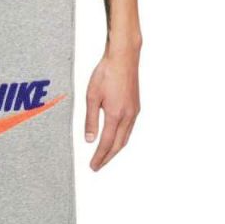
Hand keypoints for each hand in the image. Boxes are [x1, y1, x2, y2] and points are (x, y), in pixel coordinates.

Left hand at [85, 46, 140, 170]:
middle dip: (107, 158)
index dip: (99, 157)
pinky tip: (115, 140)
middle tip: (97, 166)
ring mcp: (134, 112)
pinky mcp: (136, 106)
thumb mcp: (92, 97)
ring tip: (105, 157)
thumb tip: (89, 140)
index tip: (93, 166)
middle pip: (118, 145)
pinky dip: (121, 139)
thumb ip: (90, 120)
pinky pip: (129, 129)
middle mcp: (128, 116)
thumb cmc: (106, 73)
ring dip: (115, 150)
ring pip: (125, 138)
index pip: (106, 143)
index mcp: (116, 115)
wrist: (123, 57)